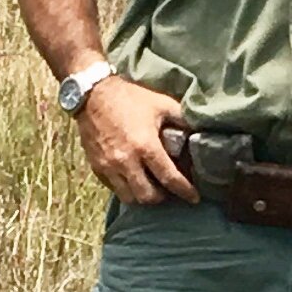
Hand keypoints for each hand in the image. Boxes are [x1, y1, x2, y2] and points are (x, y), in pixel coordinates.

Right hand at [76, 75, 199, 205]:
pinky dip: (126, 188)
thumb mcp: (161, 104)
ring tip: (151, 187)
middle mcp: (126, 161)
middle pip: (147, 196)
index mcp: (146, 146)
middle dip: (162, 197)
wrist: (93, 94)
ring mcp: (109, 166)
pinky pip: (113, 188)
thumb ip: (182, 120)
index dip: (185, 191)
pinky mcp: (96, 167)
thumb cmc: (130, 98)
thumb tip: (198, 133)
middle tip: (169, 190)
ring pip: (129, 197)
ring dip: (142, 196)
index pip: (169, 178)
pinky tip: (133, 179)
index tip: (194, 198)